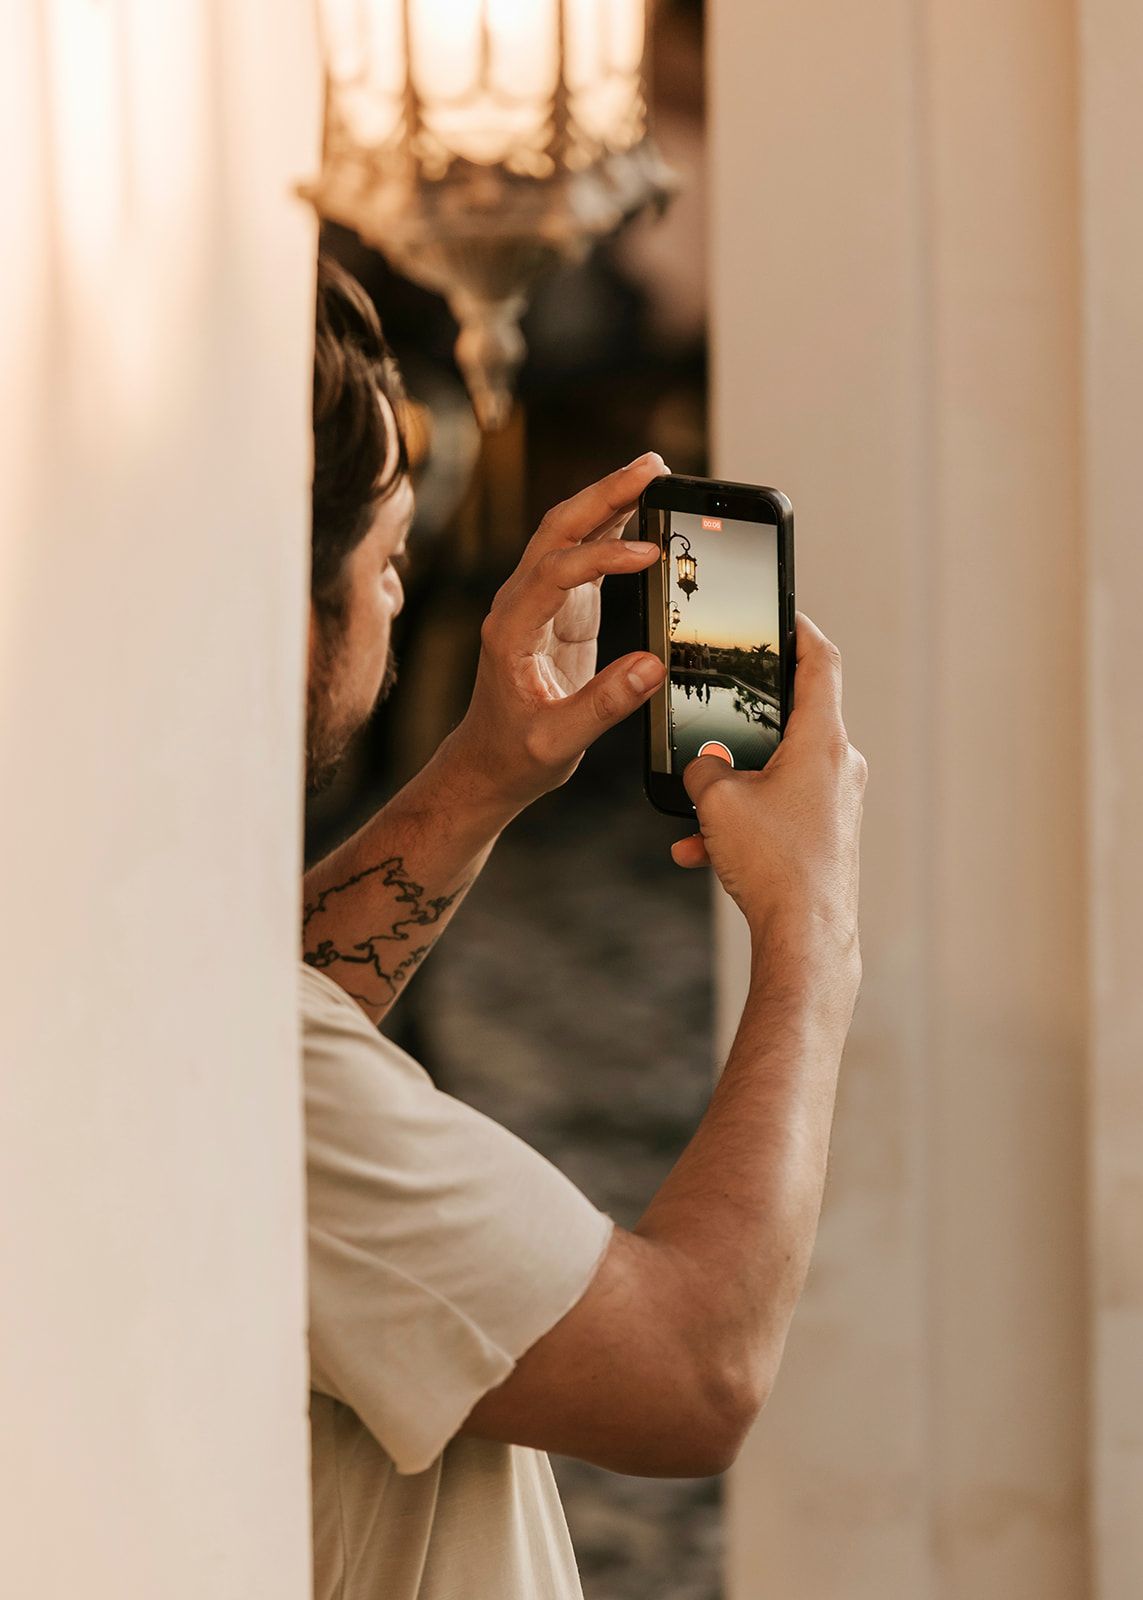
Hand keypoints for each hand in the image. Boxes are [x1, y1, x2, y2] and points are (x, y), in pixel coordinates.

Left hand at [448, 454, 670, 810]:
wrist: (490, 762)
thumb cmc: (516, 754)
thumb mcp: (557, 742)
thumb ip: (603, 705)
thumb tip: (652, 666)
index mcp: (510, 631)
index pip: (556, 572)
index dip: (603, 557)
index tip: (650, 554)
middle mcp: (517, 604)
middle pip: (558, 529)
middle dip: (604, 493)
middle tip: (653, 468)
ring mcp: (536, 601)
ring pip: (568, 533)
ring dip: (609, 499)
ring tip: (655, 473)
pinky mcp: (558, 608)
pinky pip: (583, 555)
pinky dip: (612, 529)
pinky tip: (643, 511)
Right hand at [674, 614, 866, 956]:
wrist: (805, 936)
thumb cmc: (772, 863)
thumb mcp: (717, 800)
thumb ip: (702, 766)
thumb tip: (703, 765)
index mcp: (822, 740)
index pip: (820, 662)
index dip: (799, 630)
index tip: (783, 613)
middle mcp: (840, 765)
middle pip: (794, 718)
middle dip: (747, 720)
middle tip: (717, 709)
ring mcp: (838, 802)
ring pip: (778, 773)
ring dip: (734, 786)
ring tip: (696, 813)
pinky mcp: (829, 834)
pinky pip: (780, 812)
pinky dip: (743, 823)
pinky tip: (701, 850)